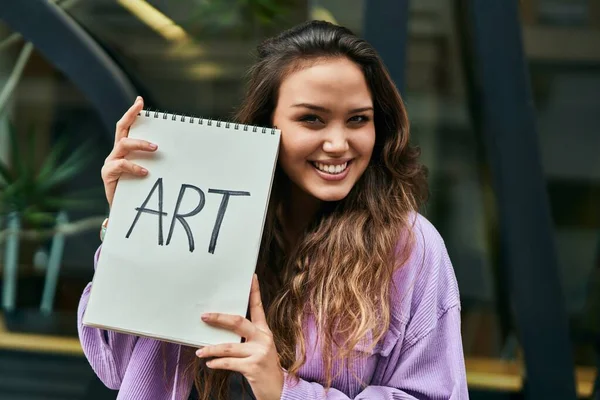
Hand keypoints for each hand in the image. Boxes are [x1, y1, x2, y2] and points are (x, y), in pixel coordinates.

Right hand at [101, 96, 157, 207]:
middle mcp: (116, 153)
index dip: (132, 113)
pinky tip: (145, 172)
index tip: (139, 100)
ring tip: (155, 148)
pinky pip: (121, 165)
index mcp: (124, 149)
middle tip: (144, 110)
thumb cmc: (139, 188)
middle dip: (131, 117)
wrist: (125, 210)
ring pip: (123, 145)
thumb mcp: (148, 171)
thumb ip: (155, 160)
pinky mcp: (108, 174)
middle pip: (121, 129)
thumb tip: (179, 153)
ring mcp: (111, 162)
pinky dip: (134, 167)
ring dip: (140, 144)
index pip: (126, 126)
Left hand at [196, 275, 283, 399]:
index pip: (258, 307)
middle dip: (219, 318)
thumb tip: (222, 331)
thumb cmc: (264, 367)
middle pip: (238, 322)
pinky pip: (229, 363)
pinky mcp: (253, 367)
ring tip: (200, 352)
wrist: (280, 389)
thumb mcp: (260, 348)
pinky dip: (216, 363)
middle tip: (204, 316)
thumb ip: (246, 338)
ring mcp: (259, 352)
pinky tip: (210, 363)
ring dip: (211, 349)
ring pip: (228, 346)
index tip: (251, 277)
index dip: (254, 291)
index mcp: (264, 331)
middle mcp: (263, 339)